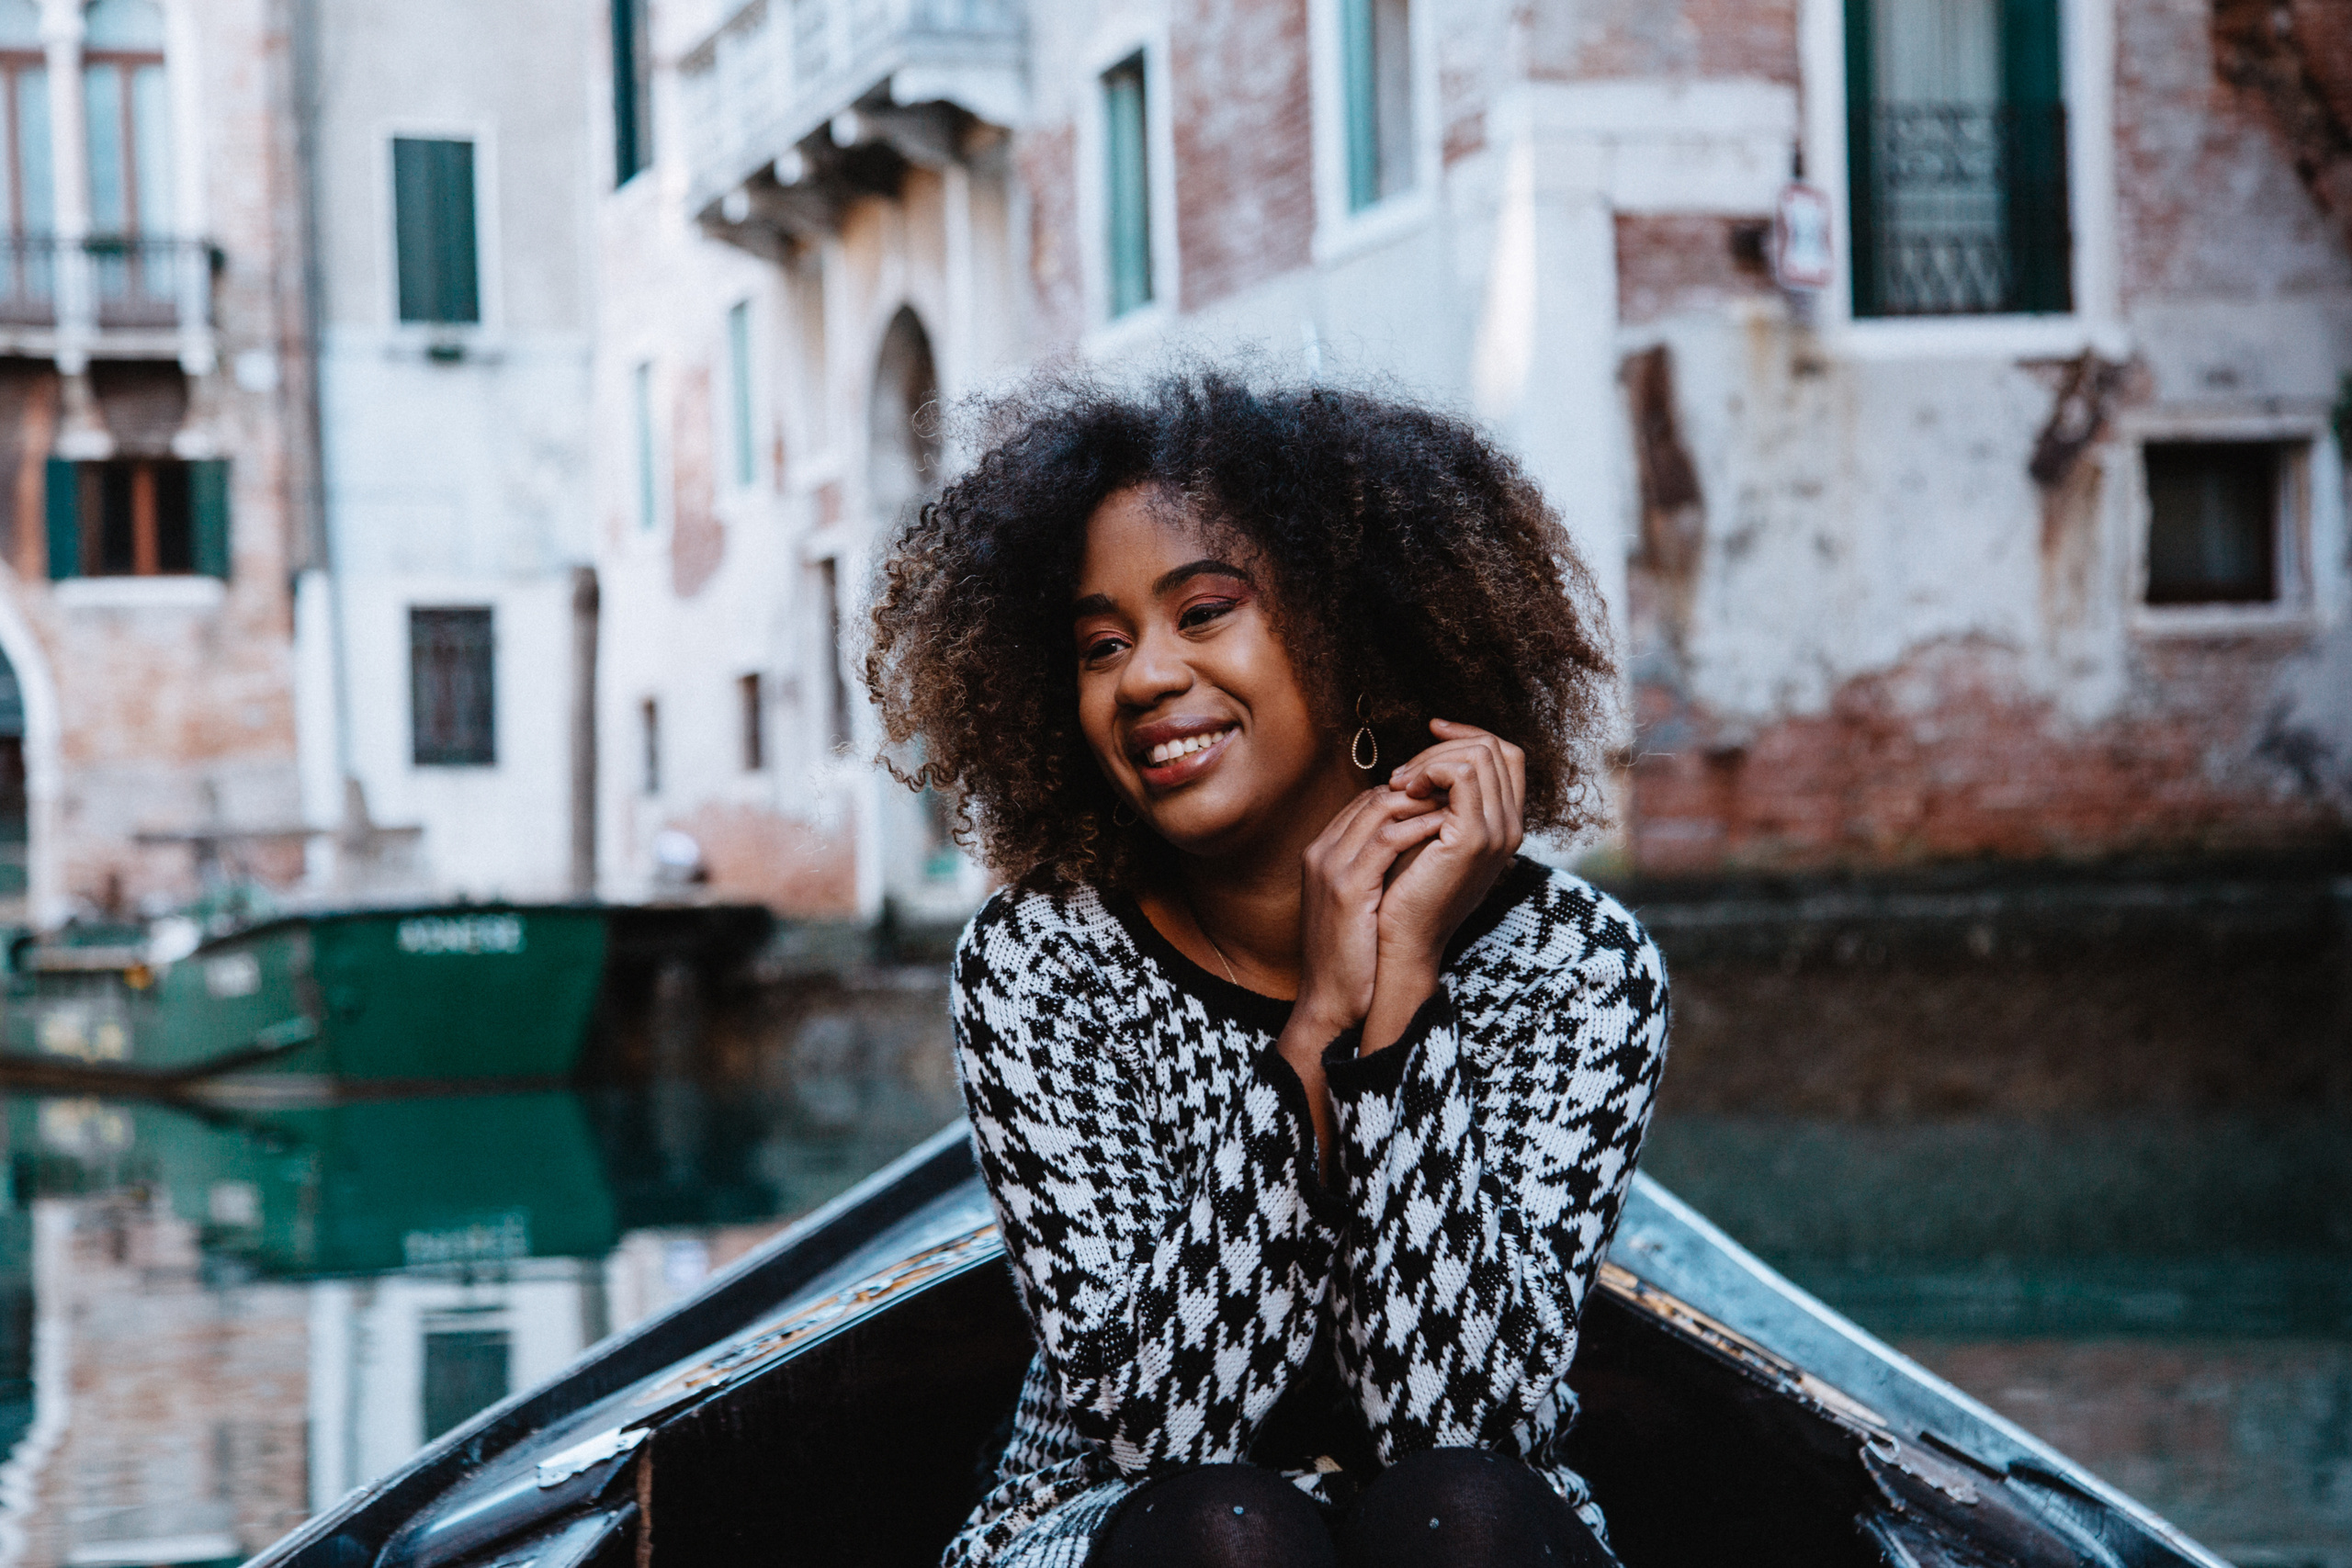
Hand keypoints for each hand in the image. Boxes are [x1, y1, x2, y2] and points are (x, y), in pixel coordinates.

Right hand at [1289, 785, 1444, 1039]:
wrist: (1330, 1003)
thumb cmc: (1354, 958)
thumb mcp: (1361, 903)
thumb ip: (1379, 870)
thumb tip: (1423, 846)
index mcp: (1323, 852)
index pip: (1369, 801)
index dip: (1411, 796)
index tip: (1449, 801)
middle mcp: (1321, 851)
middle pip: (1374, 796)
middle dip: (1422, 791)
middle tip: (1461, 797)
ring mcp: (1330, 866)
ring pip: (1381, 807)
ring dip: (1426, 803)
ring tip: (1460, 808)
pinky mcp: (1346, 888)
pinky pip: (1387, 840)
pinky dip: (1421, 829)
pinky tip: (1449, 830)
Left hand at [1361, 720, 1524, 1051]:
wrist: (1400, 942)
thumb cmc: (1403, 893)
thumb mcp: (1427, 839)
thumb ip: (1439, 804)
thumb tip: (1425, 763)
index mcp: (1503, 825)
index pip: (1505, 755)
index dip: (1469, 735)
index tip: (1431, 732)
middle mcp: (1510, 827)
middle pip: (1493, 748)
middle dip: (1442, 748)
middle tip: (1402, 773)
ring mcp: (1497, 833)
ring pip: (1478, 755)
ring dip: (1431, 759)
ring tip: (1399, 784)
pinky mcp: (1473, 839)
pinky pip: (1462, 775)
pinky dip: (1430, 771)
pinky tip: (1403, 790)